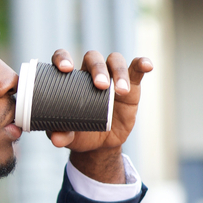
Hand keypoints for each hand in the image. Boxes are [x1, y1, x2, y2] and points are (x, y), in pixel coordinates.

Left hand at [46, 50, 152, 182]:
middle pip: (93, 58)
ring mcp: (111, 77)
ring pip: (114, 61)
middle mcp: (90, 73)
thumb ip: (62, 134)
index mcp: (70, 80)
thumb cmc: (79, 133)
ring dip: (119, 72)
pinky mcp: (130, 86)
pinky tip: (147, 65)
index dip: (63, 58)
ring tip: (121, 91)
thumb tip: (56, 139)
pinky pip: (136, 69)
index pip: (63, 58)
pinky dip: (142, 64)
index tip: (65, 69)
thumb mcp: (70, 136)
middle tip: (101, 86)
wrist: (100, 144)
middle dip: (98, 69)